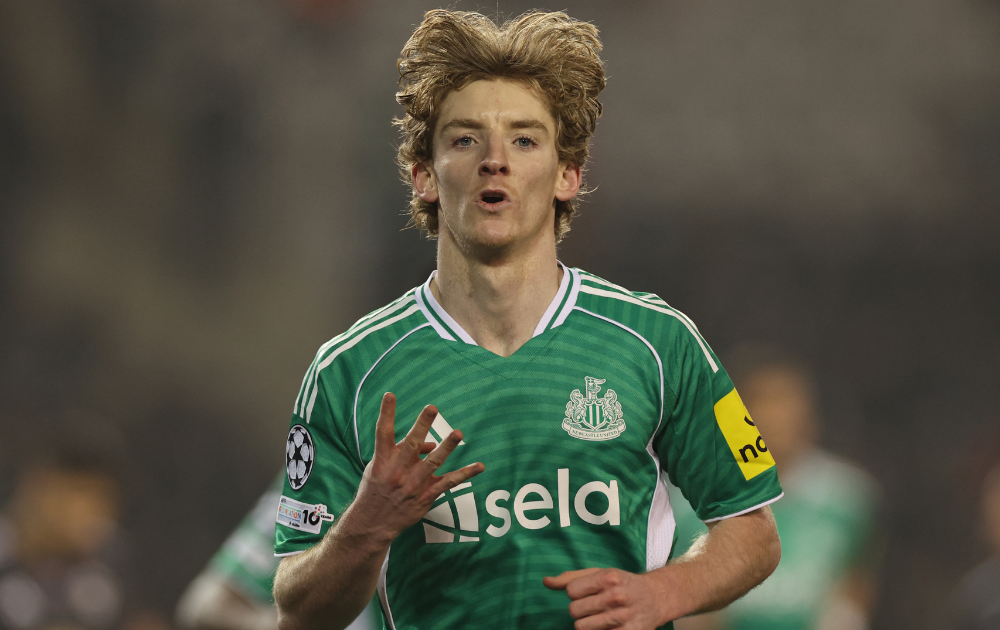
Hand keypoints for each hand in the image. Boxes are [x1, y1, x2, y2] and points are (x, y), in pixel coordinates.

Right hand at [351, 393, 484, 541]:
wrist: (373, 523)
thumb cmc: (377, 489)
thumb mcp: (379, 467)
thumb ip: (403, 451)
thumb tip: (431, 443)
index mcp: (383, 460)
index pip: (383, 432)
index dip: (386, 413)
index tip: (390, 394)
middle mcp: (398, 470)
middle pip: (412, 444)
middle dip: (422, 425)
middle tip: (431, 408)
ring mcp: (413, 484)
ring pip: (433, 462)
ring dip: (447, 447)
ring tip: (458, 433)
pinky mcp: (425, 496)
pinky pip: (448, 483)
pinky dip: (465, 474)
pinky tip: (479, 466)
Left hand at [544, 568, 666, 629]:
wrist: (655, 598)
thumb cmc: (623, 583)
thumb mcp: (600, 573)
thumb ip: (571, 578)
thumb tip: (546, 582)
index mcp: (608, 577)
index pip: (571, 591)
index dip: (575, 593)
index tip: (586, 593)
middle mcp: (616, 597)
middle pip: (574, 611)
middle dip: (580, 609)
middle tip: (593, 606)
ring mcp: (622, 618)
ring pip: (582, 627)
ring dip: (587, 623)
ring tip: (599, 616)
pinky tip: (607, 626)